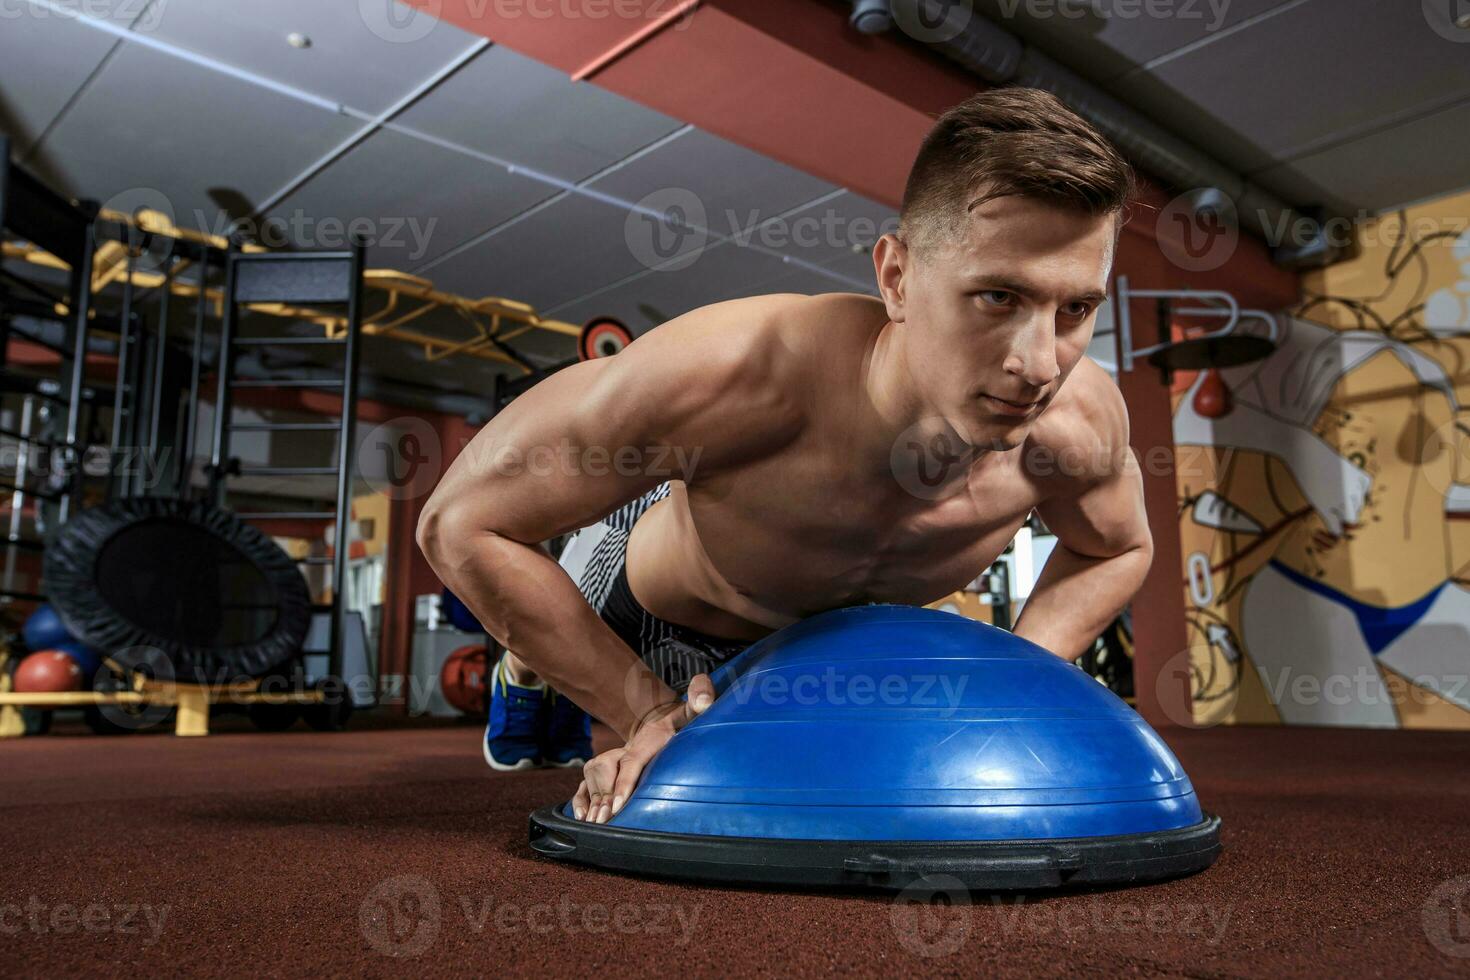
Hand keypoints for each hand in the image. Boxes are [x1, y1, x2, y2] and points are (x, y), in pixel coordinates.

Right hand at [572, 673, 715, 822]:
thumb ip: (700, 698)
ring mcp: (612, 761)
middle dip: (604, 797)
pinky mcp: (605, 771)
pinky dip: (581, 800)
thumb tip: (704, 701)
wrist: (661, 721)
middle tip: (607, 820)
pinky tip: (583, 817)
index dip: (623, 782)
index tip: (619, 804)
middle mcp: (624, 750)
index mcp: (646, 740)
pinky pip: (585, 785)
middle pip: (604, 772)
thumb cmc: (679, 723)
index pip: (631, 761)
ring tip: (598, 823)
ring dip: (593, 801)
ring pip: (591, 777)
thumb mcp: (691, 711)